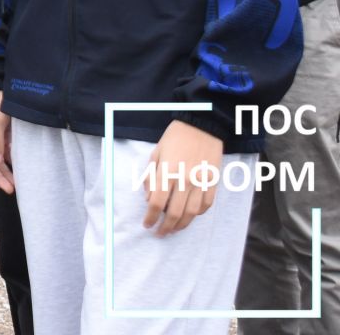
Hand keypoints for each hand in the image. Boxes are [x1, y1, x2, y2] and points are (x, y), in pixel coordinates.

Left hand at [142, 120, 223, 235]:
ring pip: (191, 213)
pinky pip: (206, 205)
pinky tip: (190, 216)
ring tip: (173, 229)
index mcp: (167, 172)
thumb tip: (149, 199)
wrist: (202, 126)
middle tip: (159, 233)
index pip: (156, 202)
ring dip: (181, 225)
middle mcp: (185, 180)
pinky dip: (197, 214)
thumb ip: (151, 177)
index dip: (150, 216)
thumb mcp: (156, 153)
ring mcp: (201, 183)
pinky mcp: (213, 183)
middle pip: (174, 212)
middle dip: (165, 227)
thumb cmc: (175, 138)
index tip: (146, 224)